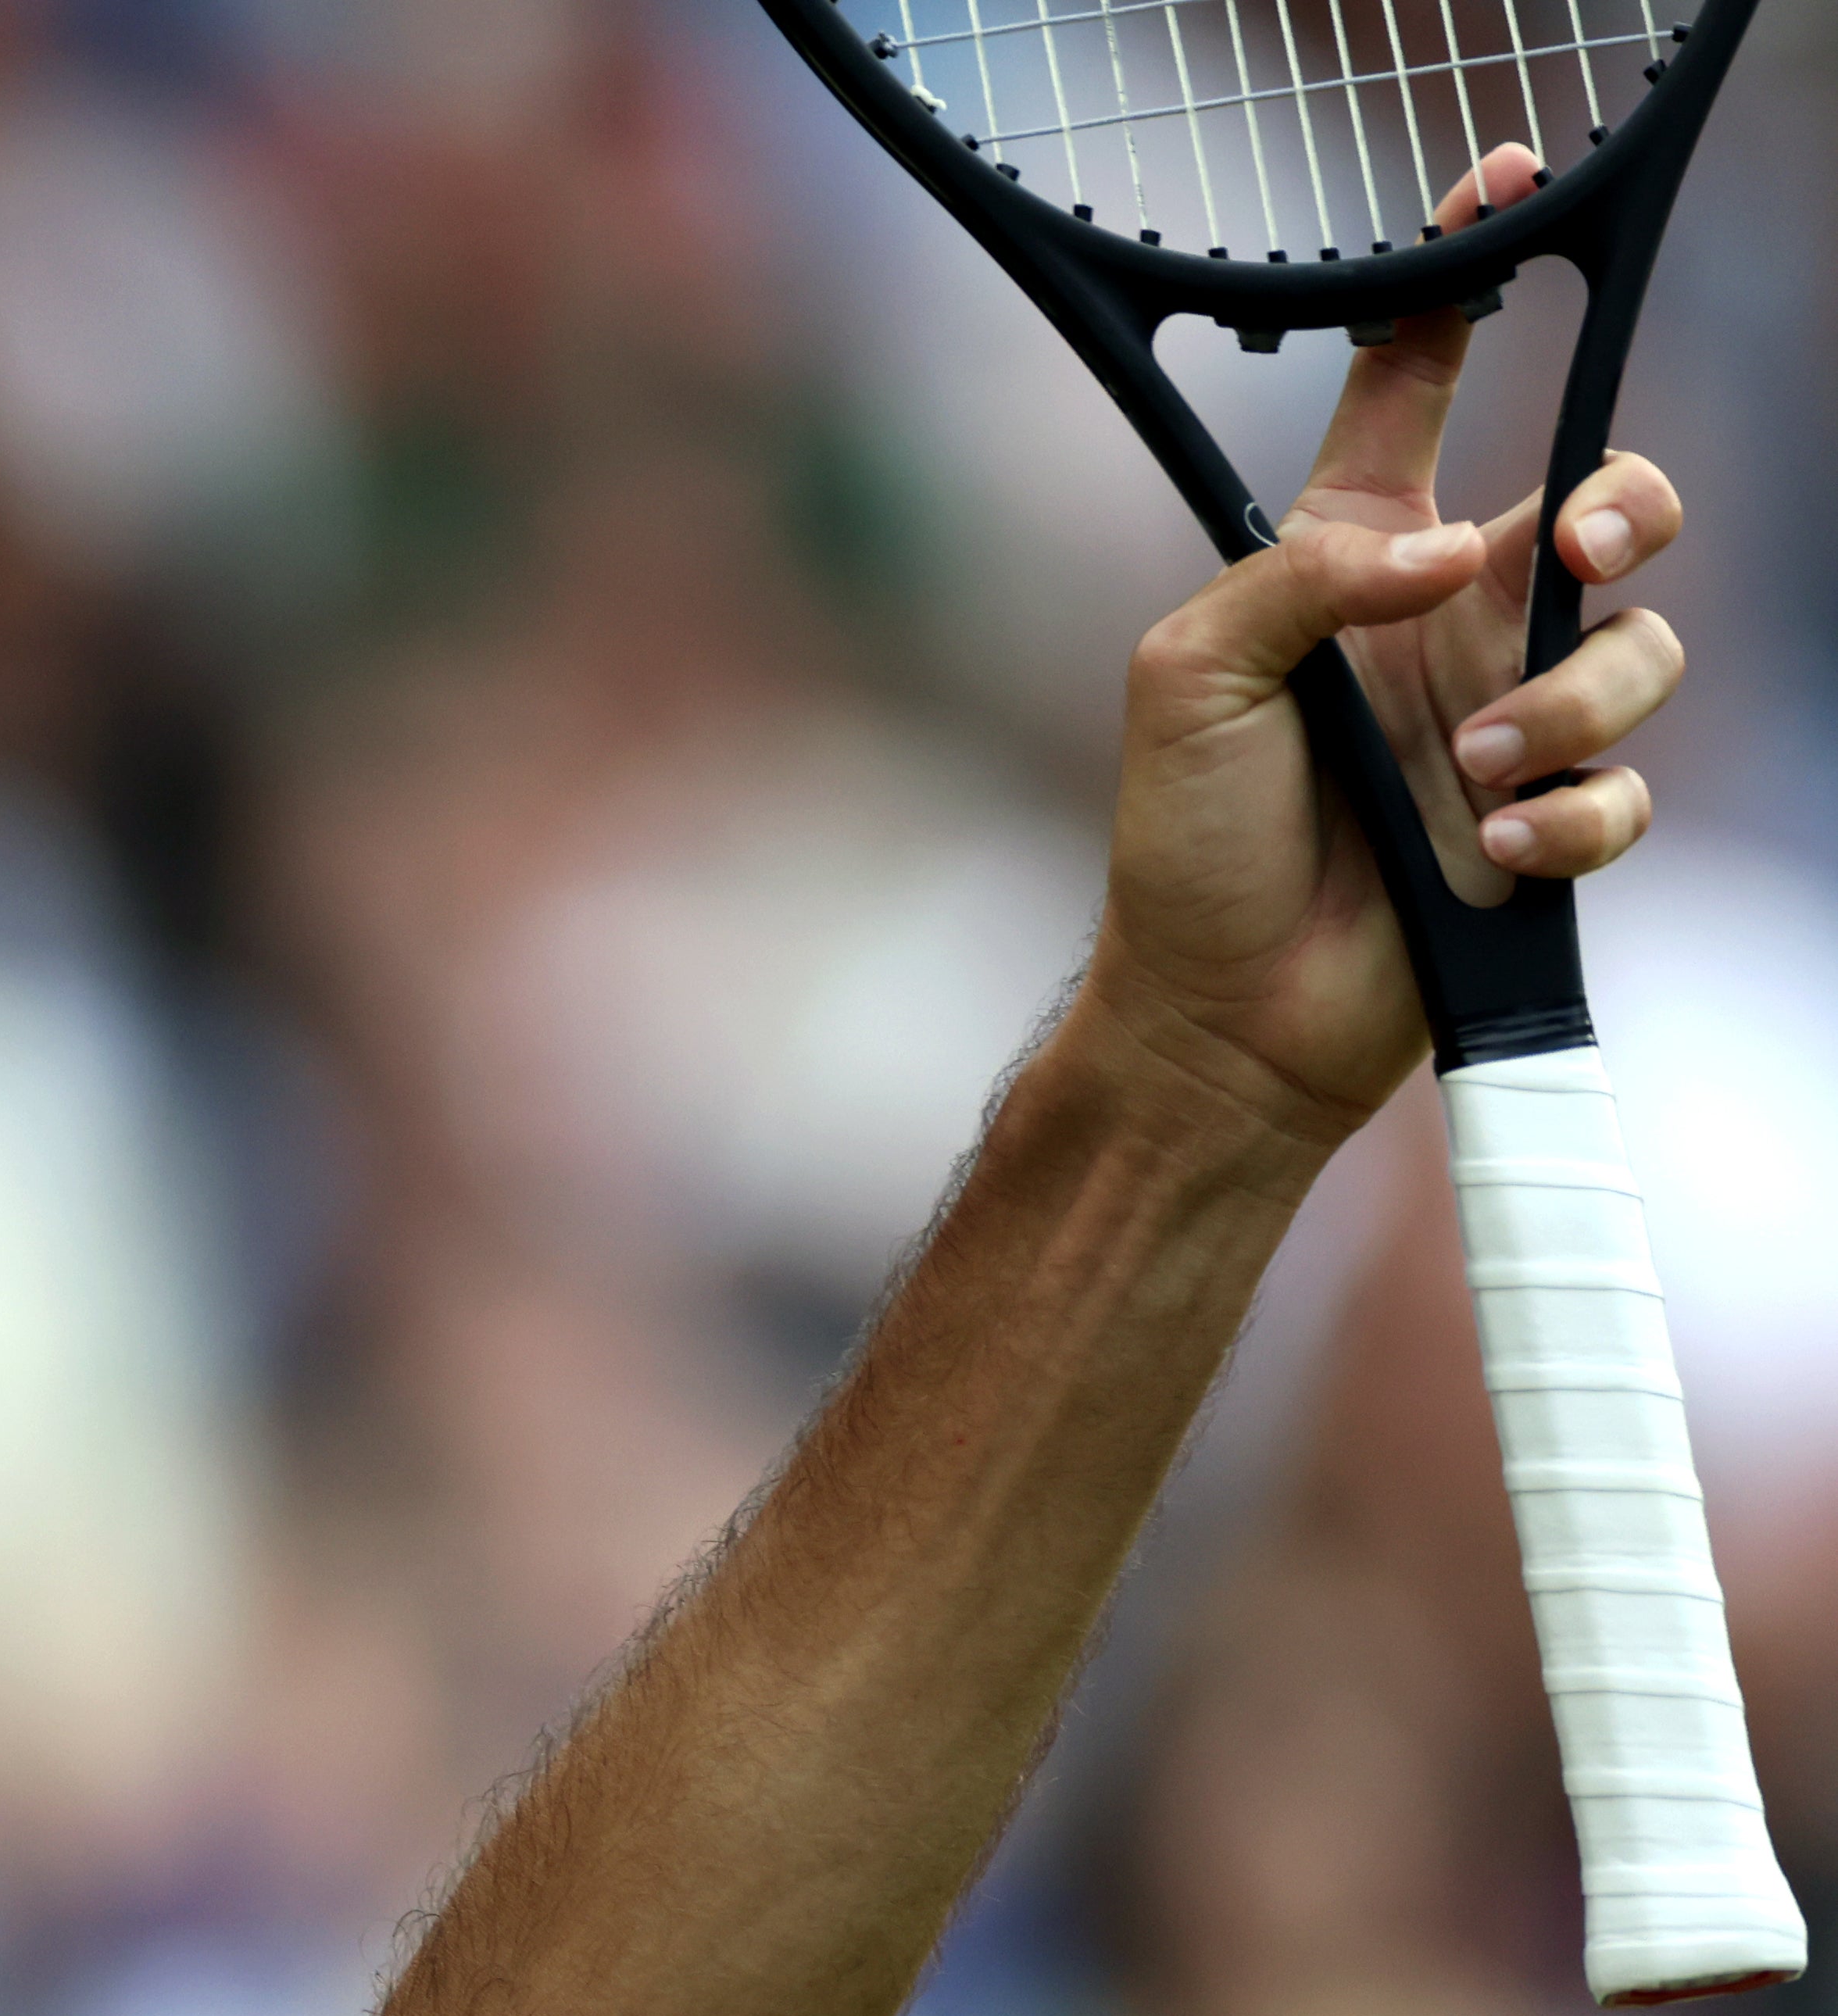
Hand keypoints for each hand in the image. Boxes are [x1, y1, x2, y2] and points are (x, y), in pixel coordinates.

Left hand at [1075, 147, 1688, 1160]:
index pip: (1418, 380)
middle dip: (1633, 511)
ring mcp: (1512, 717)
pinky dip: (1569, 820)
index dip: (1462, 278)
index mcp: (1355, 555)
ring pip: (1641, 649)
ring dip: (1570, 709)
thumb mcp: (1184, 679)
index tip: (1502, 188)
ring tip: (1475, 771)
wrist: (1217, 1016)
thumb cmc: (1185, 845)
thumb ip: (1306, 579)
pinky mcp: (1549, 819)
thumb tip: (1449, 549)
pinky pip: (1624, 790)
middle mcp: (1451, 619)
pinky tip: (1492, 855)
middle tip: (1580, 557)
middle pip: (1612, 501)